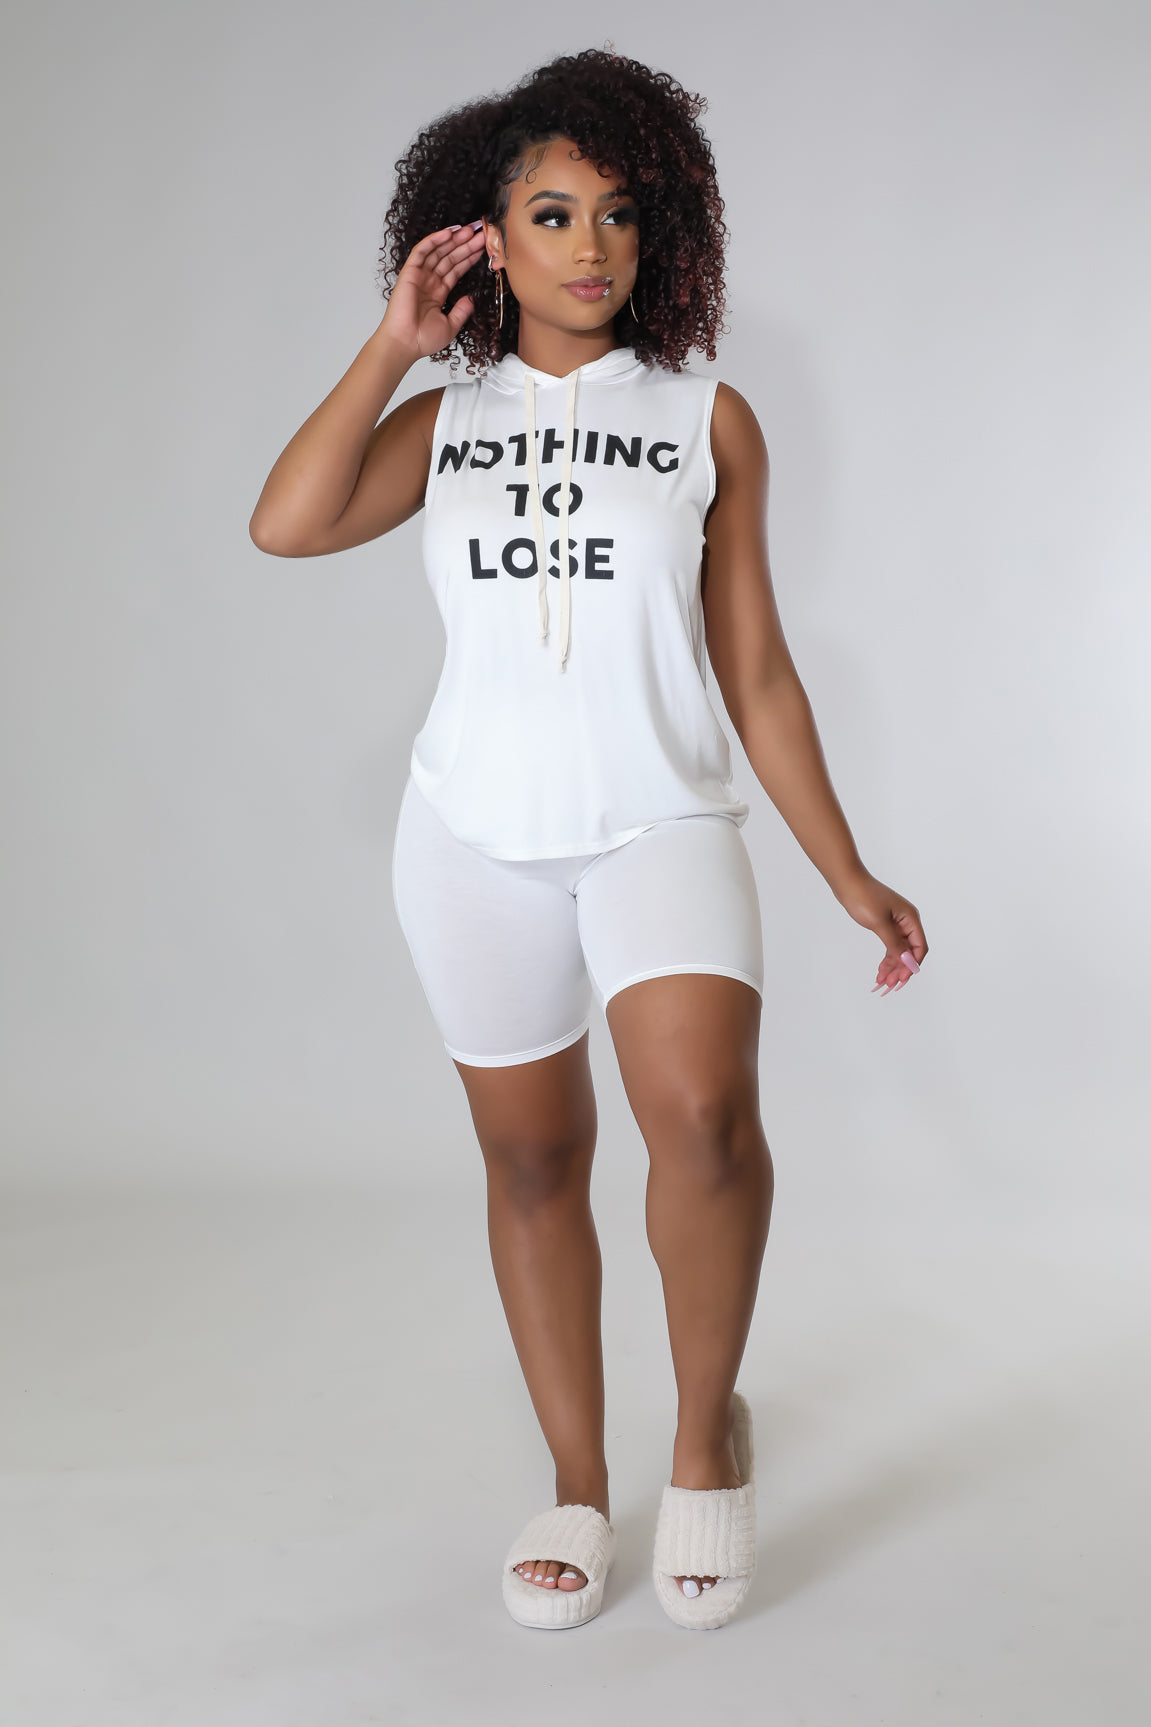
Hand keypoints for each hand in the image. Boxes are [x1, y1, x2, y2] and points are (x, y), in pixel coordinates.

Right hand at [379, 220, 486, 359]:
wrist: (405, 343)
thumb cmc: (423, 339)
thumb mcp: (451, 326)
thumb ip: (461, 311)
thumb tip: (472, 299)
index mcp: (437, 293)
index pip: (456, 270)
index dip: (469, 258)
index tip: (483, 247)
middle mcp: (428, 282)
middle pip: (450, 258)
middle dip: (465, 245)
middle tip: (480, 232)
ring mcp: (419, 276)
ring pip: (438, 252)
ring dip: (453, 240)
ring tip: (469, 230)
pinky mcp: (409, 273)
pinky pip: (422, 252)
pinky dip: (434, 240)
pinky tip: (449, 233)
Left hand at [834, 870, 927, 995]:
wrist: (847, 881)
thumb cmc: (864, 897)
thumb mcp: (880, 923)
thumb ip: (894, 944)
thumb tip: (908, 962)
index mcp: (910, 918)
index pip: (920, 947)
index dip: (912, 965)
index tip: (901, 980)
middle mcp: (906, 921)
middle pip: (909, 952)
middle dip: (900, 970)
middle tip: (888, 986)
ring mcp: (896, 924)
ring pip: (899, 951)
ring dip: (892, 968)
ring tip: (881, 982)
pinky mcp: (885, 925)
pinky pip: (890, 946)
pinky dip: (886, 959)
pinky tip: (879, 971)